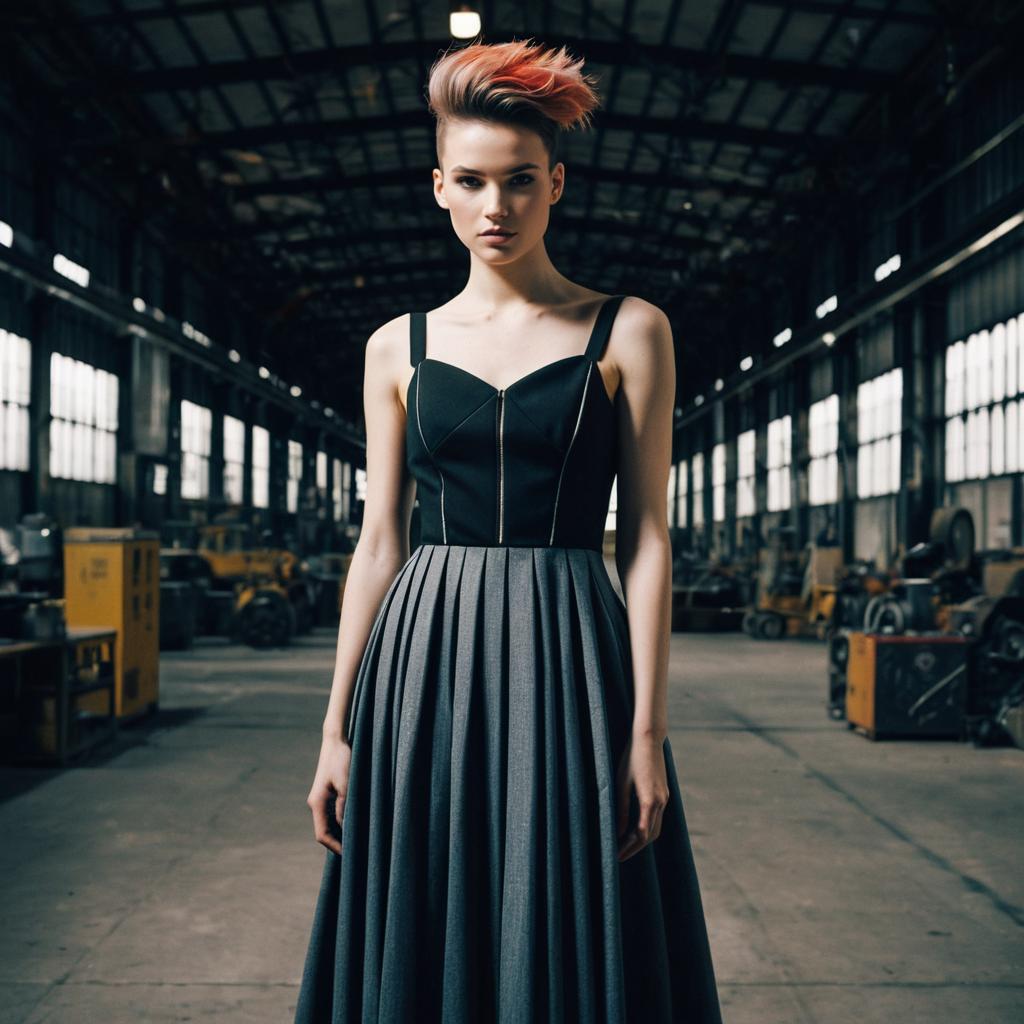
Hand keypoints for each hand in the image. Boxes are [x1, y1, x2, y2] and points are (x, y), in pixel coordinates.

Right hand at [306, 734, 352, 854]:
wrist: (335, 741)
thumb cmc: (341, 760)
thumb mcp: (346, 783)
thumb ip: (344, 806)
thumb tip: (346, 828)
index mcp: (317, 803)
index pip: (322, 834)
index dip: (335, 847)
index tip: (350, 855)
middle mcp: (316, 804)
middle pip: (325, 831)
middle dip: (339, 842)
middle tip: (357, 851)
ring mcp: (321, 799)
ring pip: (329, 824)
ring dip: (341, 833)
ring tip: (359, 840)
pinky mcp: (328, 794)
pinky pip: (333, 814)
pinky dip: (342, 822)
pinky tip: (356, 824)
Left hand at [616, 732, 668, 861]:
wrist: (650, 739)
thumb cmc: (631, 759)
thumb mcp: (621, 784)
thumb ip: (622, 809)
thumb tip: (620, 832)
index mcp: (649, 801)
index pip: (642, 835)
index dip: (629, 848)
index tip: (616, 856)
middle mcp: (660, 802)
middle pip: (651, 835)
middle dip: (635, 848)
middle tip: (619, 855)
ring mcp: (664, 797)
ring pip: (656, 827)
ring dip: (642, 839)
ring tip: (624, 844)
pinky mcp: (663, 793)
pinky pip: (657, 816)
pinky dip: (647, 827)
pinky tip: (633, 827)